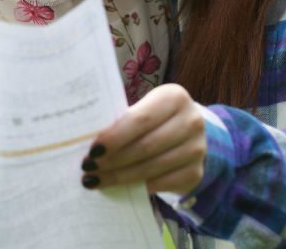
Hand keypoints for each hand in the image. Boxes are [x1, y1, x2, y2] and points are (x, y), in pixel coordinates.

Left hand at [80, 84, 205, 194]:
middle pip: (145, 146)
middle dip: (113, 160)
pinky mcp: (196, 173)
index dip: (114, 137)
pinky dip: (138, 187)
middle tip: (88, 168)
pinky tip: (120, 188)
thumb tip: (90, 143)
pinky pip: (161, 183)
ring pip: (151, 167)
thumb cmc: (155, 118)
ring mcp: (197, 149)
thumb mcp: (144, 108)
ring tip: (96, 179)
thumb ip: (124, 120)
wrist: (188, 132)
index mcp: (174, 97)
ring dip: (120, 176)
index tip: (92, 151)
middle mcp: (191, 121)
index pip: (140, 119)